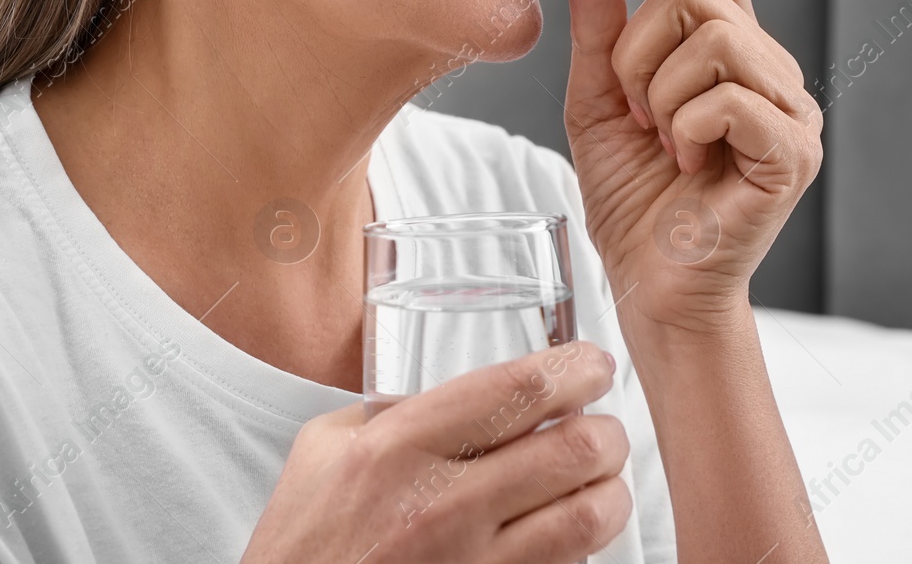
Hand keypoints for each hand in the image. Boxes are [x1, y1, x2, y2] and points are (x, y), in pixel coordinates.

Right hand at [240, 341, 630, 563]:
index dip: (575, 369)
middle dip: (607, 431)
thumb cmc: (301, 545)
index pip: (517, 390)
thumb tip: (459, 392)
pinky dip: (580, 548)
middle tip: (603, 427)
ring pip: (587, 517)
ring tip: (601, 481)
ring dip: (610, 492)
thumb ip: (391, 412)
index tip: (592, 365)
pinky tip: (566, 534)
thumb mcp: (323, 452)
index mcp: (396, 448)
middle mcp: (438, 506)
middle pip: (572, 450)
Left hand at [554, 0, 823, 333]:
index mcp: (725, 45)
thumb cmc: (632, 197)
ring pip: (712, 38)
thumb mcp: (596, 100)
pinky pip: (728, 98)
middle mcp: (768, 64)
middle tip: (634, 114)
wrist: (650, 282)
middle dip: (634, 51)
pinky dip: (685, 128)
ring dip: (659, 94)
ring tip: (664, 143)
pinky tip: (688, 164)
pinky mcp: (793, 150)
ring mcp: (790, 106)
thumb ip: (600, 31)